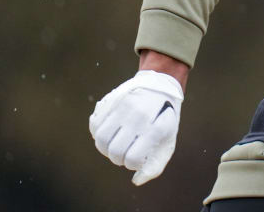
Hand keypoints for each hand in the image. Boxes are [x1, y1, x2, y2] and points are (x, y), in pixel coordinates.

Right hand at [89, 70, 183, 184]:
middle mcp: (138, 117)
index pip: (133, 158)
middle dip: (117, 159)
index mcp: (156, 127)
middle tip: (124, 154)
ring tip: (115, 145)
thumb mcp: (168, 138)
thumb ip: (155, 164)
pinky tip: (110, 133)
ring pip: (101, 139)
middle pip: (115, 151)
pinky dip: (98, 134)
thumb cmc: (165, 117)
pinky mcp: (111, 100)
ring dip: (105, 148)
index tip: (137, 159)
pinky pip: (94, 125)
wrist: (161, 83)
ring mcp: (123, 107)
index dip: (132, 164)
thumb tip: (136, 180)